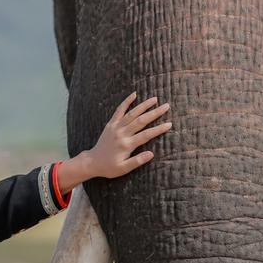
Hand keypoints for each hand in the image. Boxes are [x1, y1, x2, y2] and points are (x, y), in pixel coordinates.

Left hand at [57, 92, 171, 191]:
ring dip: (144, 105)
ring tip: (155, 99)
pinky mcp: (111, 124)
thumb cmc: (109, 167)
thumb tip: (151, 154)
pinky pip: (119, 110)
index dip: (158, 129)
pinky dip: (126, 102)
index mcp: (126, 145)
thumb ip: (137, 161)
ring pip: (132, 113)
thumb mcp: (123, 169)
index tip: (169, 124)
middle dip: (155, 113)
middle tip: (166, 106)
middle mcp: (122, 133)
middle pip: (141, 121)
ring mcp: (116, 127)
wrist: (93, 162)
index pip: (146, 135)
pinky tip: (134, 94)